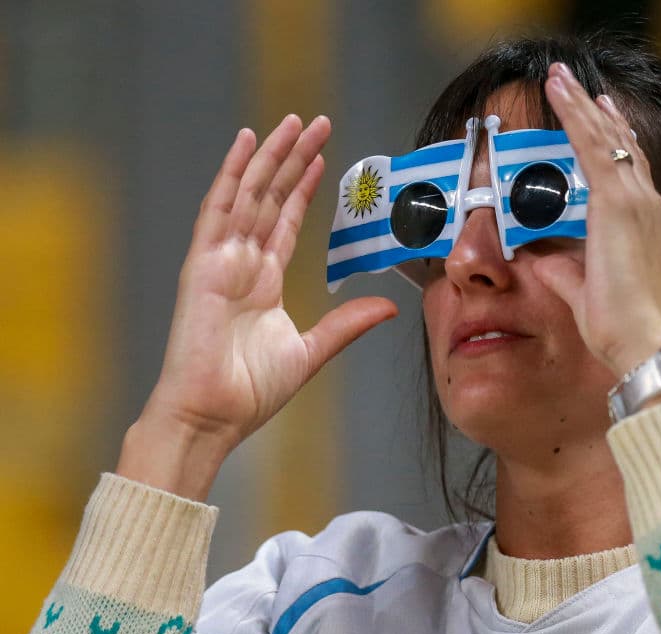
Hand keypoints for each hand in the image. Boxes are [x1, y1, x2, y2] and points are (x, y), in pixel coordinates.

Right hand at [117, 115, 396, 498]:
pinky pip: (219, 208)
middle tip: (317, 124)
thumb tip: (388, 306)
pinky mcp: (203, 263)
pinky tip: (247, 143)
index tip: (324, 159)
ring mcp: (221, 260)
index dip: (304, 188)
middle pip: (271, 198)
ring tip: (294, 123)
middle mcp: (242, 263)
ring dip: (271, 157)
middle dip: (293, 160)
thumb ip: (346, 323)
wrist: (212, 415)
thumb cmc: (249, 392)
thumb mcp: (311, 351)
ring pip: (250, 193)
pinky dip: (232, 173)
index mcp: (263, 282)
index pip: (286, 221)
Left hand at [534, 63, 660, 377]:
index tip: (599, 113)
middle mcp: (644, 205)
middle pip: (617, 143)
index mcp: (641, 224)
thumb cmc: (621, 325)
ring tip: (560, 77)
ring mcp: (635, 200)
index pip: (626, 168)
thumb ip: (560, 267)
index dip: (611, 137)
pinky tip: (559, 93)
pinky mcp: (618, 203)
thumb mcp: (580, 288)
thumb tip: (535, 253)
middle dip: (594, 111)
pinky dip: (575, 117)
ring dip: (579, 105)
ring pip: (603, 137)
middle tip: (574, 83)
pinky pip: (592, 146)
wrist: (643, 341)